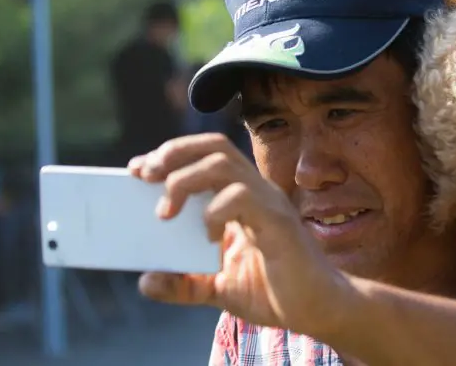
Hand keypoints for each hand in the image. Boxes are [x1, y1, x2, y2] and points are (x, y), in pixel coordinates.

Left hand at [130, 133, 353, 335]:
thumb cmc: (277, 293)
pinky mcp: (278, 221)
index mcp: (241, 199)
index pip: (204, 158)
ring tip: (165, 211)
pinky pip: (242, 197)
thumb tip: (146, 280)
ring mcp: (268, 202)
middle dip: (173, 153)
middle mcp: (255, 192)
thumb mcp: (219, 290)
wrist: (320, 309)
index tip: (135, 170)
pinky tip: (209, 237)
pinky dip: (215, 211)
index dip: (170, 156)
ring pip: (223, 164)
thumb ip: (185, 284)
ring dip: (185, 180)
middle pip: (213, 146)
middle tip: (144, 176)